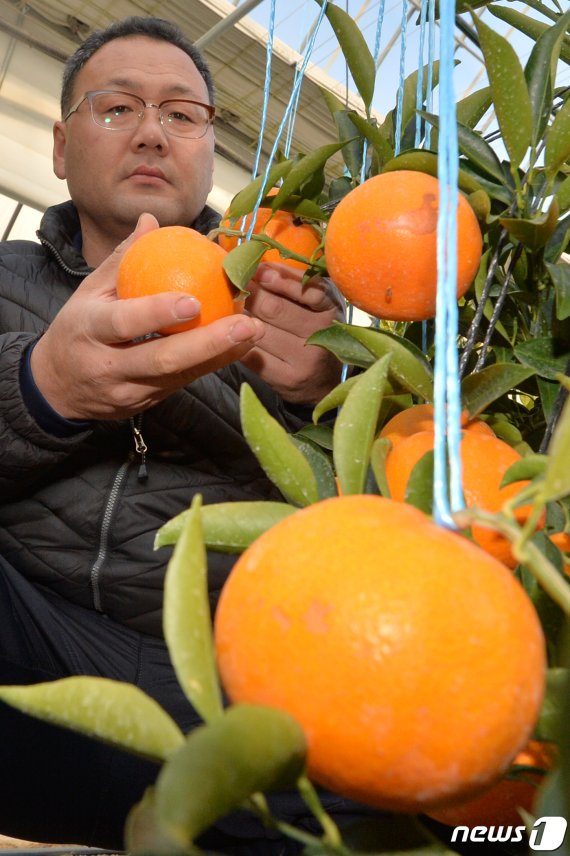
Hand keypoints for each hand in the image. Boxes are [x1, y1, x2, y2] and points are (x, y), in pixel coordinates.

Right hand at [31, 214, 264, 420]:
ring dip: (221, 355)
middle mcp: (109, 365)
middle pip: (162, 359)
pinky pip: (183, 383)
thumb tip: (151, 221)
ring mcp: (129, 390)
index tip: (194, 301)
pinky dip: (212, 364)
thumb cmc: (77, 330)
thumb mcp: (88, 293)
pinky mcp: (146, 404)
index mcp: (89, 330)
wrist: (57, 388)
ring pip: (179, 376)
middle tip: (246, 324)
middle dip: (208, 343)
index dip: (158, 313)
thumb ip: (122, 259)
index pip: (124, 323)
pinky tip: (239, 347)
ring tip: (253, 333)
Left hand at [242, 262, 344, 403]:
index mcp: (330, 310)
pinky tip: (232, 332)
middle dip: (251, 294)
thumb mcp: (316, 305)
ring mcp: (302, 360)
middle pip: (275, 309)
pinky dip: (238, 340)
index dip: (277, 278)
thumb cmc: (315, 333)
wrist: (324, 382)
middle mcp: (320, 336)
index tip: (256, 270)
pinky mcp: (285, 379)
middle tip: (234, 284)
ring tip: (231, 306)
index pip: (305, 290)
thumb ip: (293, 285)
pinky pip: (250, 354)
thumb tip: (256, 265)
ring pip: (259, 331)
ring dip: (239, 316)